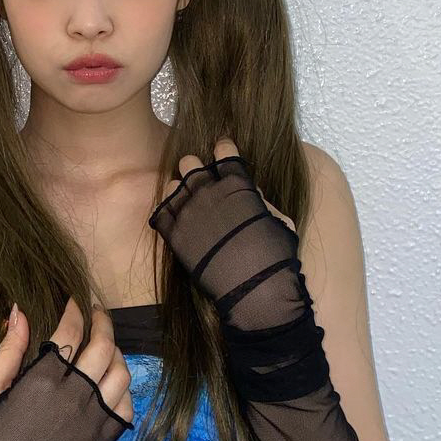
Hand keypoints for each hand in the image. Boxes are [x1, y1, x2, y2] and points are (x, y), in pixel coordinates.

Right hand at [0, 296, 132, 424]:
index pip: (70, 331)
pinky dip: (123, 390)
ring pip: (122, 375)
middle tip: (97, 314)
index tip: (75, 301)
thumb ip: (8, 350)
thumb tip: (19, 311)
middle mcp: (74, 397)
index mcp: (42, 381)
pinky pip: (126, 408)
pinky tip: (110, 384)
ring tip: (106, 347)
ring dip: (117, 354)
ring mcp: (92, 422)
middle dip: (103, 323)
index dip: (75, 311)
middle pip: (103, 347)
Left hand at [149, 137, 302, 328]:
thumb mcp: (279, 220)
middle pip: (190, 163)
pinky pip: (161, 212)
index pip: (224, 150)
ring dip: (180, 191)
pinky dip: (167, 213)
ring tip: (188, 204)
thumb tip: (251, 191)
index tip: (223, 151)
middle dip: (195, 168)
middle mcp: (208, 191)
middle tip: (201, 182)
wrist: (254, 290)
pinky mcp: (174, 234)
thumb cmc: (275, 255)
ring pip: (172, 185)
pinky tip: (176, 219)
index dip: (224, 149)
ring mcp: (188, 211)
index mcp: (236, 183)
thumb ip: (261, 200)